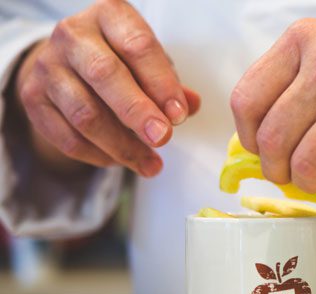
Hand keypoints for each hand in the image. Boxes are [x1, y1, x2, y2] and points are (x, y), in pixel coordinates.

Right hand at [14, 0, 199, 176]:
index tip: (179, 115)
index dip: (161, 83)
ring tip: (151, 164)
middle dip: (138, 112)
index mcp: (109, 16)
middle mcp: (73, 36)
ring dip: (123, 145)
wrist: (66, 63)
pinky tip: (121, 161)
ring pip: (85, 114)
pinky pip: (68, 137)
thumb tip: (191, 104)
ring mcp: (48, 67)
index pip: (137, 46)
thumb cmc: (120, 60)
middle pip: (104, 75)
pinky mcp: (34, 99)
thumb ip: (171, 84)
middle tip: (163, 139)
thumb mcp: (148, 62)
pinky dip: (99, 155)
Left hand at [230, 11, 315, 197]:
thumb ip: (293, 83)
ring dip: (310, 184)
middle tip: (291, 174)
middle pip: (273, 142)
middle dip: (277, 171)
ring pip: (306, 167)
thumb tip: (261, 143)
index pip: (247, 102)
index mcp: (304, 41)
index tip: (262, 150)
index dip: (249, 139)